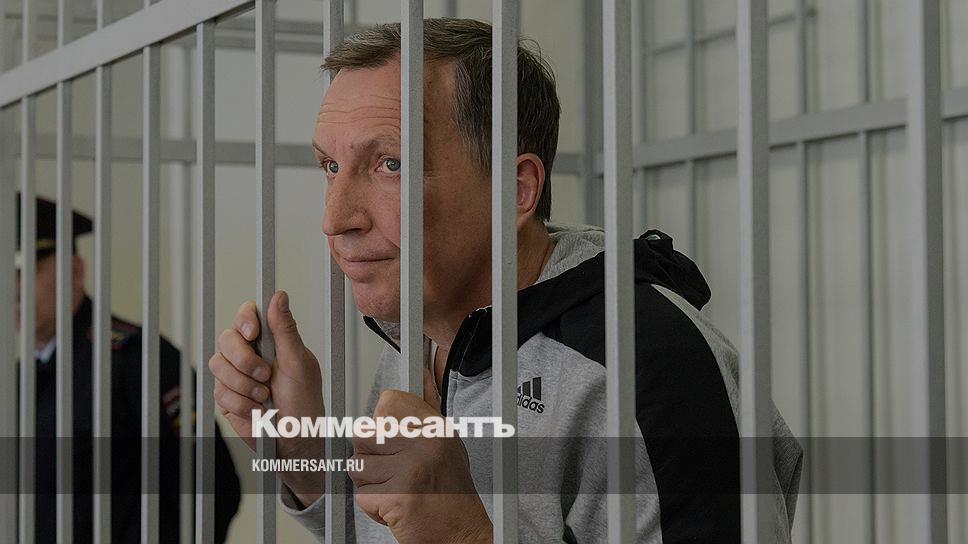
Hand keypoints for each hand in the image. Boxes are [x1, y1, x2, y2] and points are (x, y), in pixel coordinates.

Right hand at [209, 290, 325, 504]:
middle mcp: (250, 354)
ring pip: (218, 365)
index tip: (252, 333)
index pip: (247, 315)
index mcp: (270, 341)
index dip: (244, 320)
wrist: (294, 439)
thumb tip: (279, 296)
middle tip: (265, 374)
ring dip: (244, 384)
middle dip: (244, 359)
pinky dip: (241, 403)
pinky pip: (219, 391)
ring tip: (265, 396)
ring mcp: (235, 375)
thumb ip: (285, 329)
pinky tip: (257, 410)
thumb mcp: (299, 362)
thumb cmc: (304, 401)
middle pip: (226, 338)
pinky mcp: (226, 396)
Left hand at [349, 385, 492, 543]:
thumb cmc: (451, 494)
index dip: (380, 422)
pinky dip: (373, 507)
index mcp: (435, 428)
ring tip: (394, 490)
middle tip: (388, 470)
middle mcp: (424, 444)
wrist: (462, 534)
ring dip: (369, 484)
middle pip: (364, 434)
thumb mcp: (446, 446)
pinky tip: (395, 507)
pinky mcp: (397, 497)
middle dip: (368, 456)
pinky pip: (363, 496)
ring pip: (358, 466)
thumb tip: (404, 389)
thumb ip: (422, 419)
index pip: (389, 402)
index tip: (386, 436)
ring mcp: (410, 470)